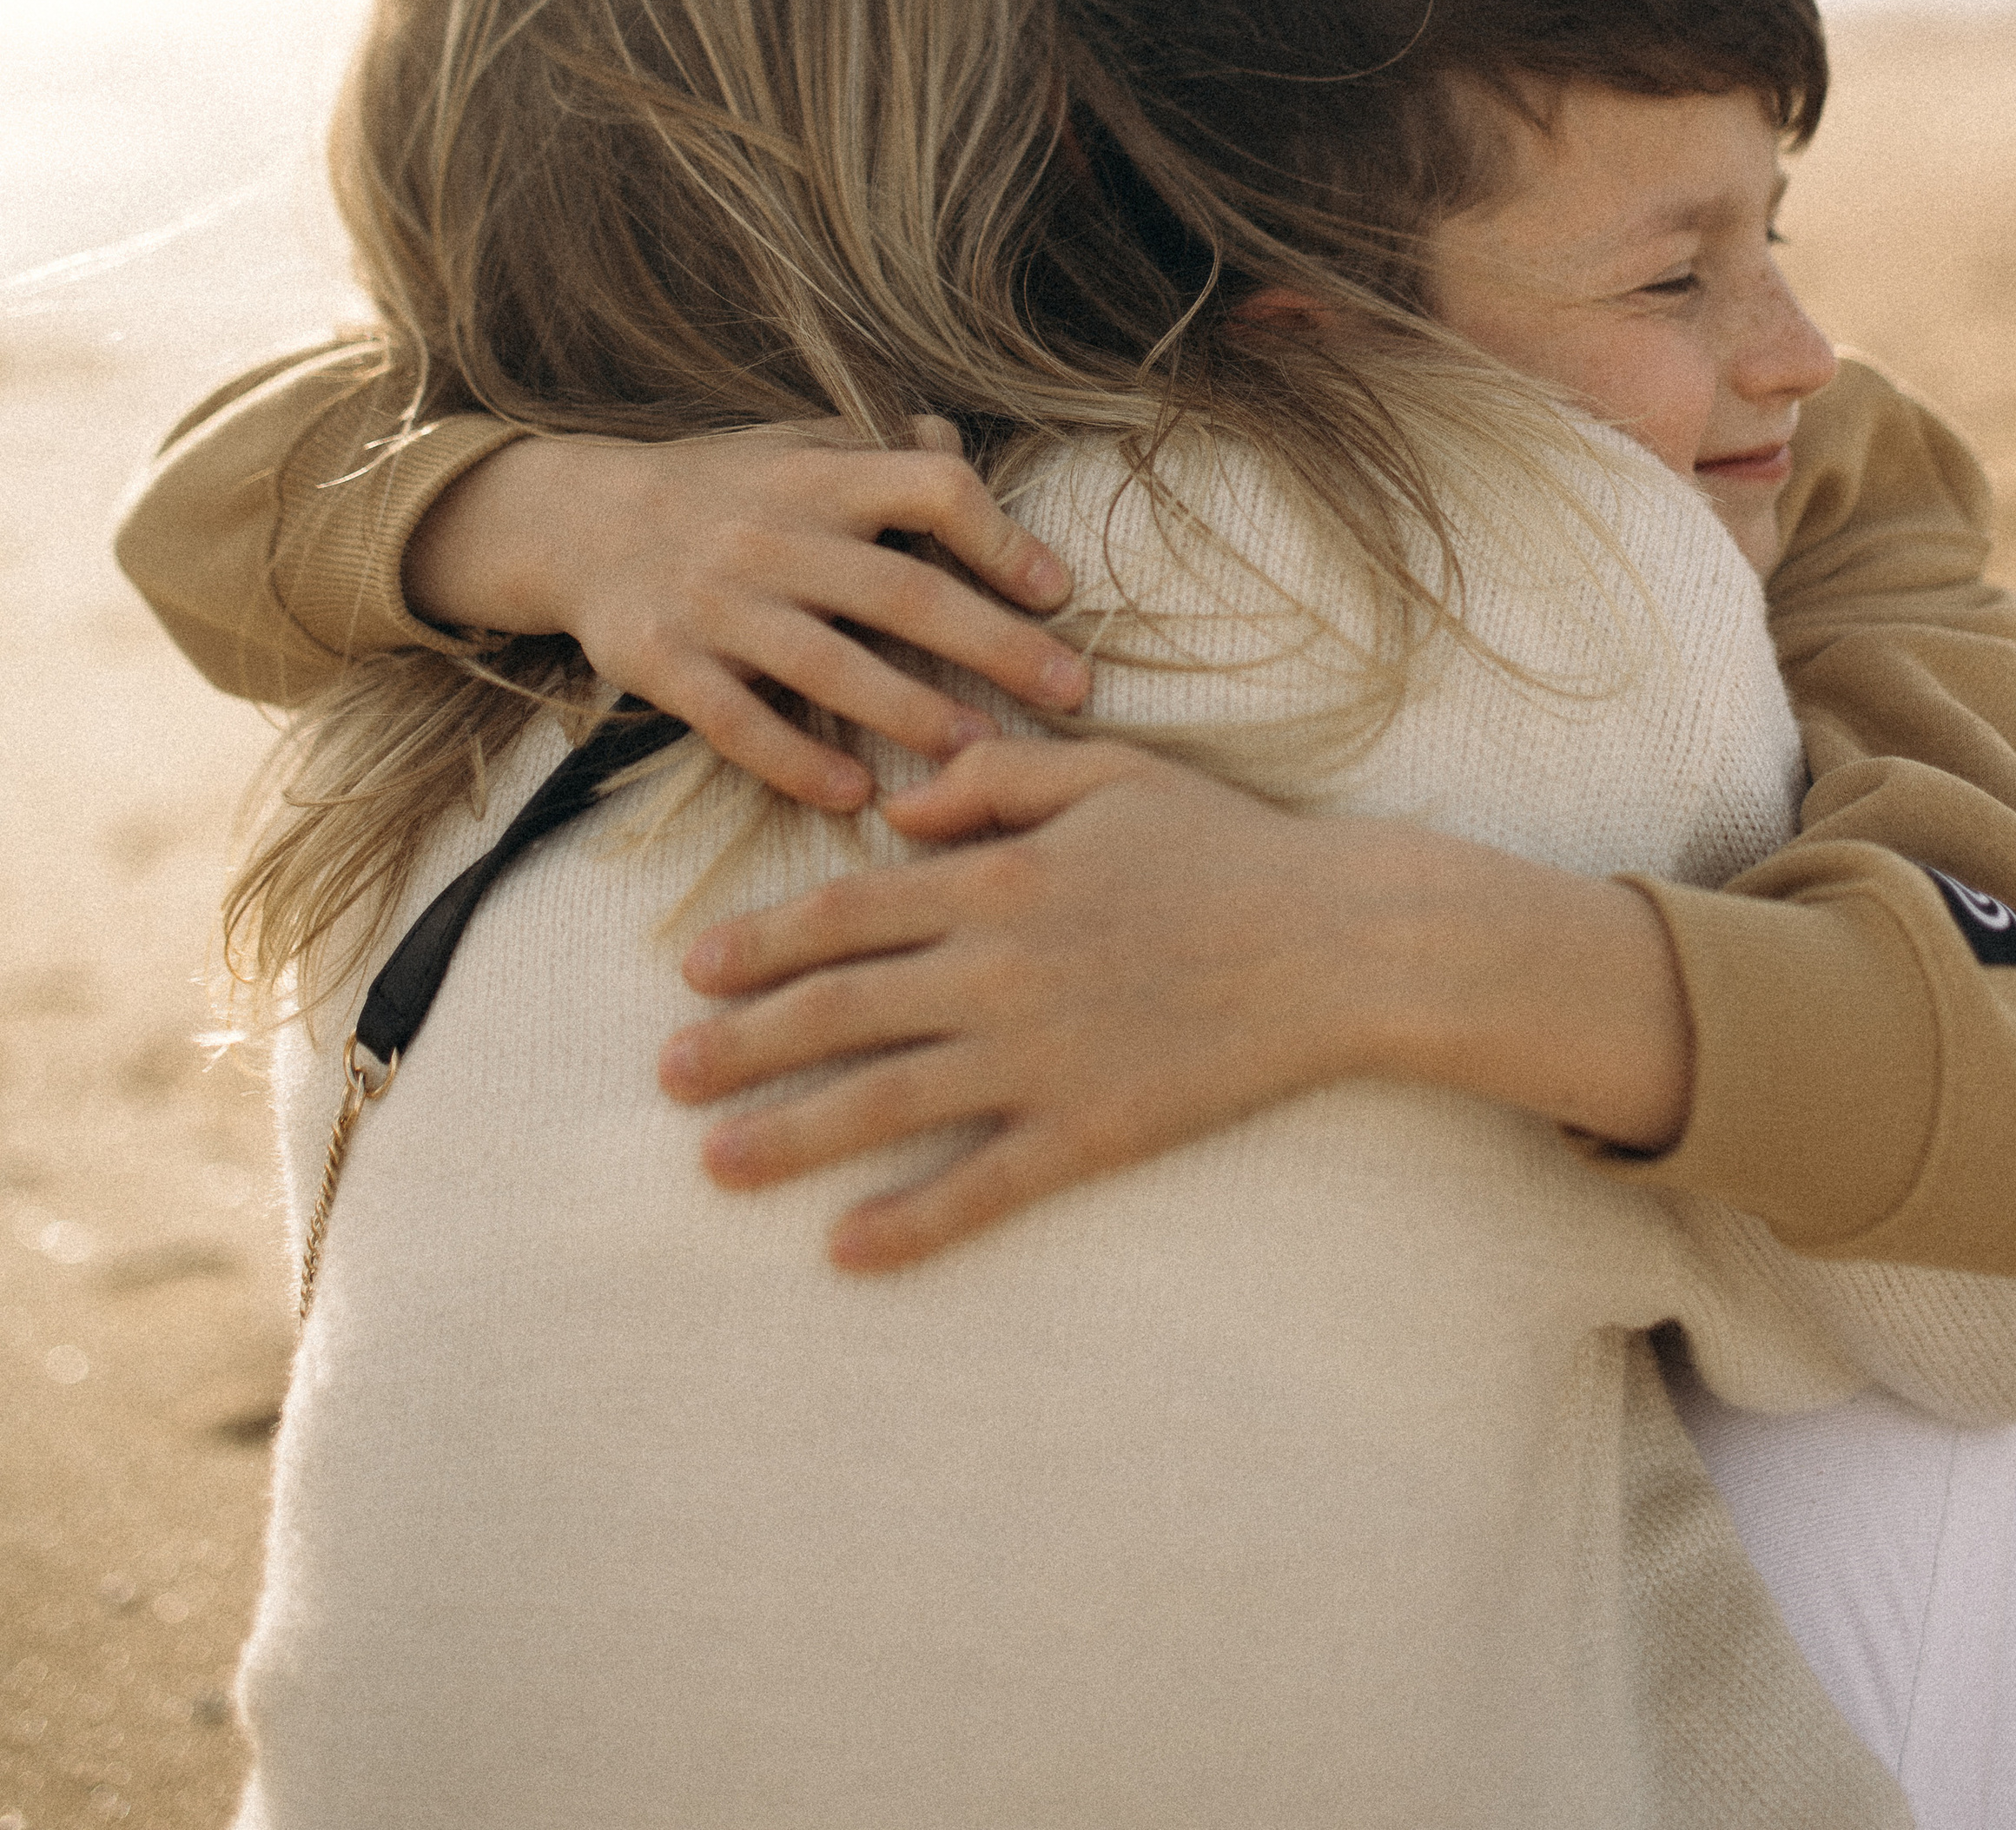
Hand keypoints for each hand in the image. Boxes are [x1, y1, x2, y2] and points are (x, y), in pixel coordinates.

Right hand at [401, 420, 1086, 813]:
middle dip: (994, 644)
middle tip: (1072, 689)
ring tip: (981, 753)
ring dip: (912, 711)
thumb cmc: (717, 489)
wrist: (576, 521)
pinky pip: (739, 722)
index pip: (930, 488)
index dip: (1001, 536)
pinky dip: (797, 759)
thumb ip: (875, 448)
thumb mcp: (793, 446)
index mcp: (819, 477)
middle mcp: (774, 536)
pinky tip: (856, 793)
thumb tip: (954, 444)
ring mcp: (718, 604)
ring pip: (829, 664)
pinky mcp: (666, 665)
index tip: (1057, 591)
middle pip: (901, 589)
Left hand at [660, 738, 1383, 1265]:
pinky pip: (982, 1186)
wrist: (1340, 940)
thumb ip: (994, 782)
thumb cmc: (1228, 847)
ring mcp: (1042, 1056)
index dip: (760, 943)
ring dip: (790, 1136)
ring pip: (886, 1102)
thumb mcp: (1109, 774)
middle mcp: (1000, 968)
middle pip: (840, 1008)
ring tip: (714, 1165)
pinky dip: (910, 1222)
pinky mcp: (1092, 1130)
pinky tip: (846, 1251)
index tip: (692, 970)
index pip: (846, 911)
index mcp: (999, 878)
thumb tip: (896, 813)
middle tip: (665, 1076)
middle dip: (743, 1043)